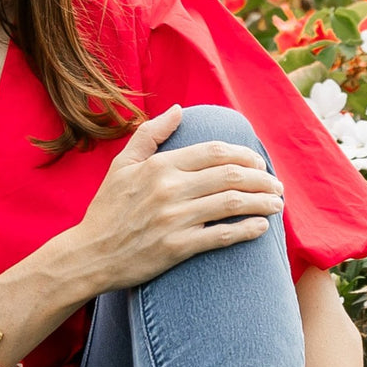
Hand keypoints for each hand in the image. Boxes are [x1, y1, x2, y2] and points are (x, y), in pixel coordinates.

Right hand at [72, 104, 284, 292]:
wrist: (89, 255)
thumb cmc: (106, 210)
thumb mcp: (121, 165)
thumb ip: (150, 134)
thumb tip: (179, 110)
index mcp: (159, 166)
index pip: (214, 151)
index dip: (244, 154)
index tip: (259, 162)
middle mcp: (169, 189)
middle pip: (230, 175)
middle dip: (262, 178)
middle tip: (276, 185)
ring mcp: (174, 219)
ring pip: (232, 203)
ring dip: (262, 202)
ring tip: (277, 204)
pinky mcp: (177, 247)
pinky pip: (222, 235)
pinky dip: (247, 230)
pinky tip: (261, 227)